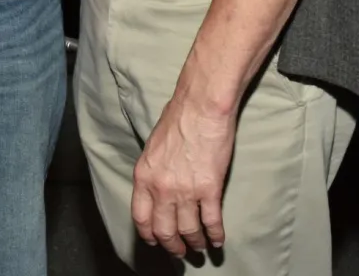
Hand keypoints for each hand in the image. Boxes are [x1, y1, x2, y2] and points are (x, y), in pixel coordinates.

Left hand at [131, 91, 235, 256]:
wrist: (201, 106)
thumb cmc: (179, 117)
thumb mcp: (154, 146)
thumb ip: (154, 170)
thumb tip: (158, 185)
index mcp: (144, 176)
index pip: (141, 218)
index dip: (149, 234)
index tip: (156, 241)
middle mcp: (161, 188)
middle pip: (164, 230)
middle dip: (173, 246)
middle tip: (180, 252)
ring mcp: (185, 190)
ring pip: (188, 230)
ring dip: (195, 243)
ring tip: (200, 246)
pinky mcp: (210, 189)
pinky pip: (211, 221)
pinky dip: (215, 234)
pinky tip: (218, 240)